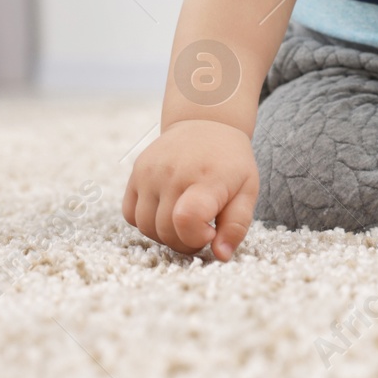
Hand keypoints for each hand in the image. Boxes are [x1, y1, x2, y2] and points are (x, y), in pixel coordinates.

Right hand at [123, 118, 258, 260]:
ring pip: (146, 228)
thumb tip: (221, 255)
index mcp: (206, 178)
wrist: (207, 122)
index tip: (211, 231)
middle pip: (166, 232)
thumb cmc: (230, 162)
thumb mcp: (247, 191)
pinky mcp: (136, 172)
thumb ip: (236, 225)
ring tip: (185, 220)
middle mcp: (173, 173)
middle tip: (202, 228)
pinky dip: (146, 222)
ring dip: (165, 234)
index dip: (197, 238)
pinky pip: (130, 215)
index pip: (186, 221)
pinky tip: (166, 210)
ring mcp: (150, 171)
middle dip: (185, 241)